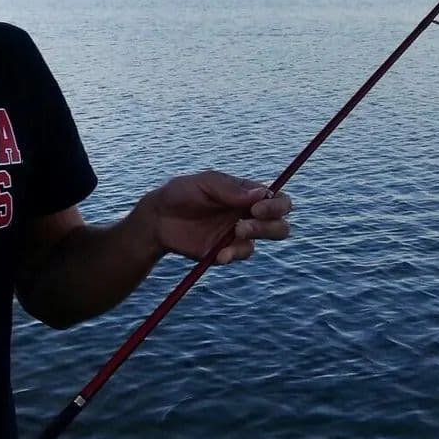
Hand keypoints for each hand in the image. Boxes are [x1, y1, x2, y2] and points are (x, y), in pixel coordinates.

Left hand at [138, 170, 292, 264]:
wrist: (157, 220)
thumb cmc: (180, 194)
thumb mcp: (203, 184)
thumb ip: (229, 189)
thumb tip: (261, 193)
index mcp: (246, 194)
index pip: (277, 199)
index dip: (275, 205)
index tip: (257, 208)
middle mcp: (248, 213)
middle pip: (280, 223)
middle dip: (269, 226)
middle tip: (243, 226)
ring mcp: (240, 233)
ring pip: (267, 239)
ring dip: (254, 237)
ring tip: (234, 233)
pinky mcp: (228, 250)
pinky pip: (242, 253)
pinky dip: (233, 254)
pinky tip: (219, 253)